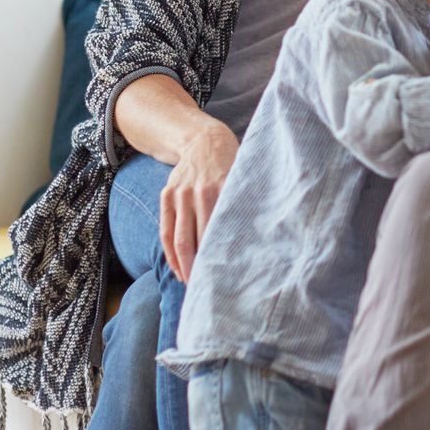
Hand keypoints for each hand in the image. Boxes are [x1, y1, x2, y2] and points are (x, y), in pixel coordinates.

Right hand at [159, 118, 239, 283]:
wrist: (204, 140)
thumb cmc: (232, 166)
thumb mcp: (243, 179)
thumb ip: (247, 204)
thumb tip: (263, 238)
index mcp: (223, 189)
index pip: (220, 231)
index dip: (222, 256)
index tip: (229, 277)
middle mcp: (198, 192)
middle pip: (195, 240)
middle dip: (201, 268)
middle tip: (209, 290)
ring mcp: (179, 195)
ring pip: (179, 239)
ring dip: (185, 266)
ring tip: (193, 285)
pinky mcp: (166, 196)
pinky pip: (165, 231)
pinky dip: (170, 254)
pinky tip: (179, 269)